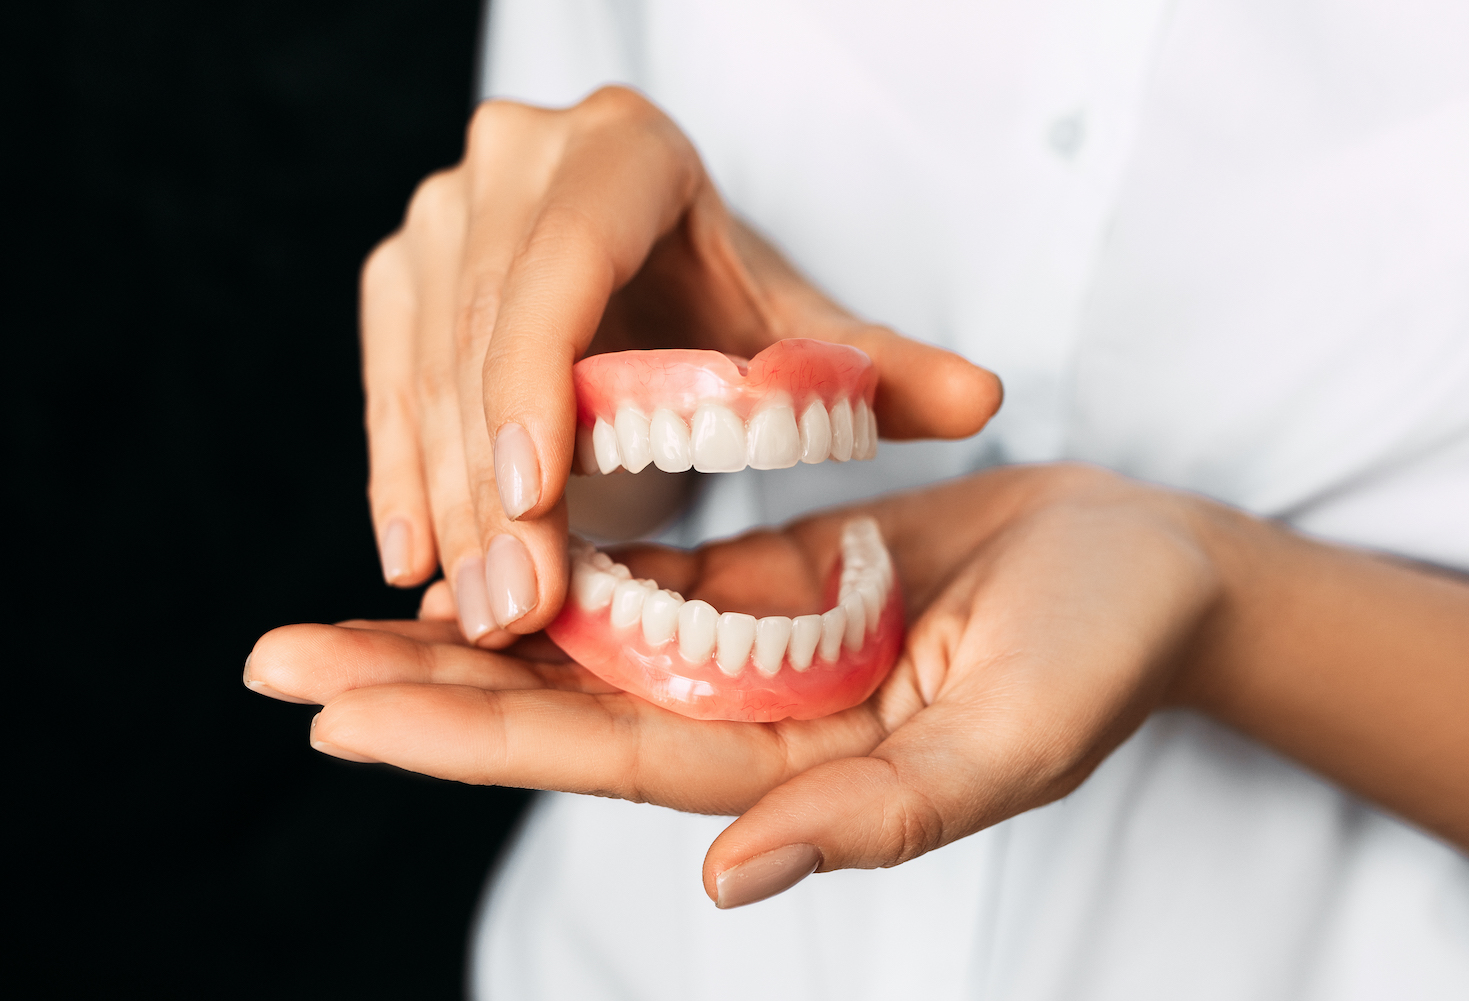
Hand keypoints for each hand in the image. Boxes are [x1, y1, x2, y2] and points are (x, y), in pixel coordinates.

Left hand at [247, 464, 1468, 904]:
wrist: (1145, 563)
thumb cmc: (1104, 650)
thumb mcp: (1012, 736)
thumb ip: (881, 813)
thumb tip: (726, 881)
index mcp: (791, 769)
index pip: (601, 755)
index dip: (471, 733)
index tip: (343, 710)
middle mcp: (749, 716)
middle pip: (557, 703)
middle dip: (421, 684)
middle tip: (274, 663)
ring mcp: (751, 645)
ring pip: (582, 635)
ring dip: (467, 620)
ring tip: (340, 603)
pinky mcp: (768, 579)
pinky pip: (643, 569)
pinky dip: (557, 557)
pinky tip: (479, 540)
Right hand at [362, 86, 1000, 644]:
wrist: (643, 265)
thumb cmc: (722, 297)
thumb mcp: (795, 328)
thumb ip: (875, 367)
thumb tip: (984, 403)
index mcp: (621, 154)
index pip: (562, 263)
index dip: (535, 376)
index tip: (535, 497)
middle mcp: (514, 165)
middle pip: (482, 331)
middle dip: (492, 483)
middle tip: (517, 609)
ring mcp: (443, 216)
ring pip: (422, 366)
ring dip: (443, 499)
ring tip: (475, 609)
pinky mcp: (403, 273)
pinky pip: (384, 383)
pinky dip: (399, 475)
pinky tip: (414, 562)